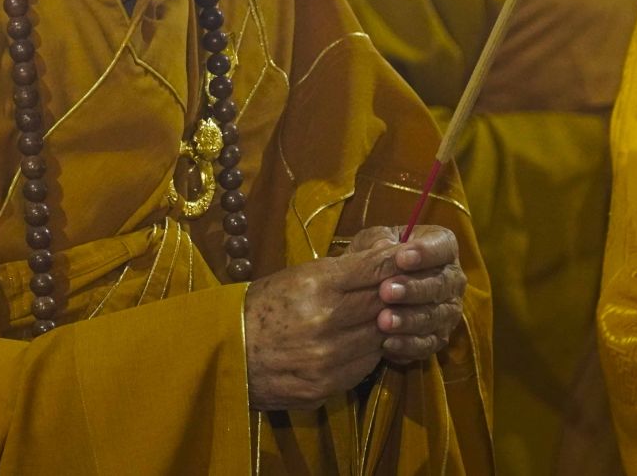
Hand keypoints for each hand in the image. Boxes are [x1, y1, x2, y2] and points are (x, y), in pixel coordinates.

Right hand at [244, 233, 403, 409]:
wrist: (226, 354)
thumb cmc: (263, 307)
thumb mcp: (298, 276)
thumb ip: (344, 268)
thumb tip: (385, 250)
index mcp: (316, 287)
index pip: (375, 271)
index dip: (397, 264)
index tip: (411, 258)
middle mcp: (326, 323)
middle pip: (383, 305)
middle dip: (397, 295)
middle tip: (408, 286)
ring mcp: (328, 360)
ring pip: (379, 338)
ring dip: (385, 326)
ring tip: (382, 316)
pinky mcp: (327, 387)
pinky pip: (364, 367)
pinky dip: (368, 353)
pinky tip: (360, 343)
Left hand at [364, 225, 466, 364]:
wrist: (368, 292)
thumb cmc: (374, 258)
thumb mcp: (370, 242)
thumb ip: (376, 240)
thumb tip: (383, 247)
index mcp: (441, 248)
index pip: (444, 246)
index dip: (427, 252)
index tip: (402, 258)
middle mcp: (452, 280)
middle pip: (441, 284)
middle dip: (413, 289)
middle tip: (385, 291)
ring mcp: (448, 311)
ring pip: (434, 316)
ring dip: (408, 319)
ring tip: (382, 320)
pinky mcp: (438, 338)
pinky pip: (427, 344)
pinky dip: (407, 345)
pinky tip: (386, 342)